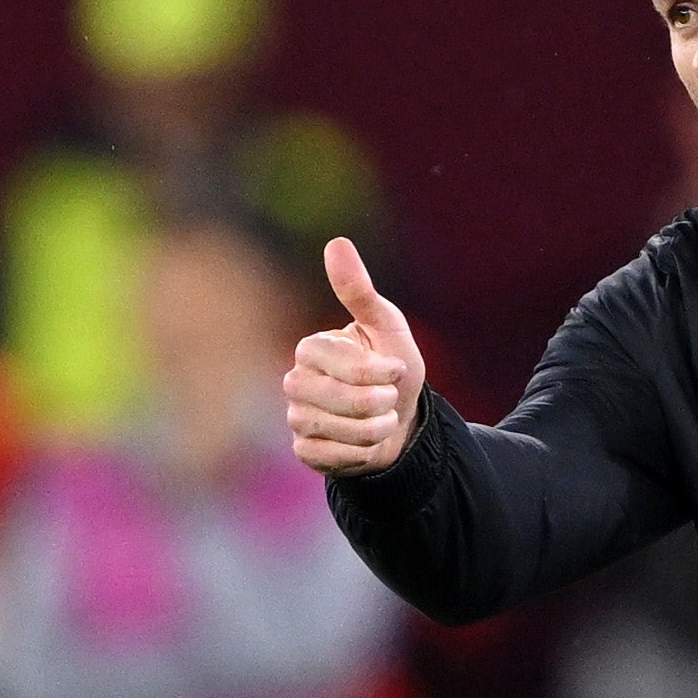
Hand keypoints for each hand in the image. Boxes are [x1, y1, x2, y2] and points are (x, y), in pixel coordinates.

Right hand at [280, 236, 429, 475]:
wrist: (402, 421)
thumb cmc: (392, 368)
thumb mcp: (387, 326)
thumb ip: (359, 291)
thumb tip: (336, 242)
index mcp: (312, 348)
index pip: (342, 363)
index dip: (379, 372)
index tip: (394, 370)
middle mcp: (296, 381)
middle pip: (339, 400)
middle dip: (379, 403)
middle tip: (389, 399)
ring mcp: (296, 416)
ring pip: (336, 430)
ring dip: (374, 429)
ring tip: (381, 420)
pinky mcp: (304, 449)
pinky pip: (330, 455)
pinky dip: (359, 452)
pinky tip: (365, 443)